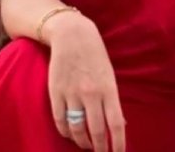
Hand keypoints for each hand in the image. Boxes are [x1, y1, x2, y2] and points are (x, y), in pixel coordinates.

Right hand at [48, 17, 125, 151]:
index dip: (118, 144)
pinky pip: (60, 120)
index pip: (116, 124)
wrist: (72, 35)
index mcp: (108, 89)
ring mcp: (72, 93)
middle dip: (99, 148)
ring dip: (82, 142)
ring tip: (86, 145)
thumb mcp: (109, 75)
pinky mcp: (56, 91)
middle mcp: (91, 93)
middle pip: (96, 131)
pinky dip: (65, 131)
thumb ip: (112, 99)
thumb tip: (118, 124)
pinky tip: (69, 134)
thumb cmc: (95, 55)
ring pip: (77, 128)